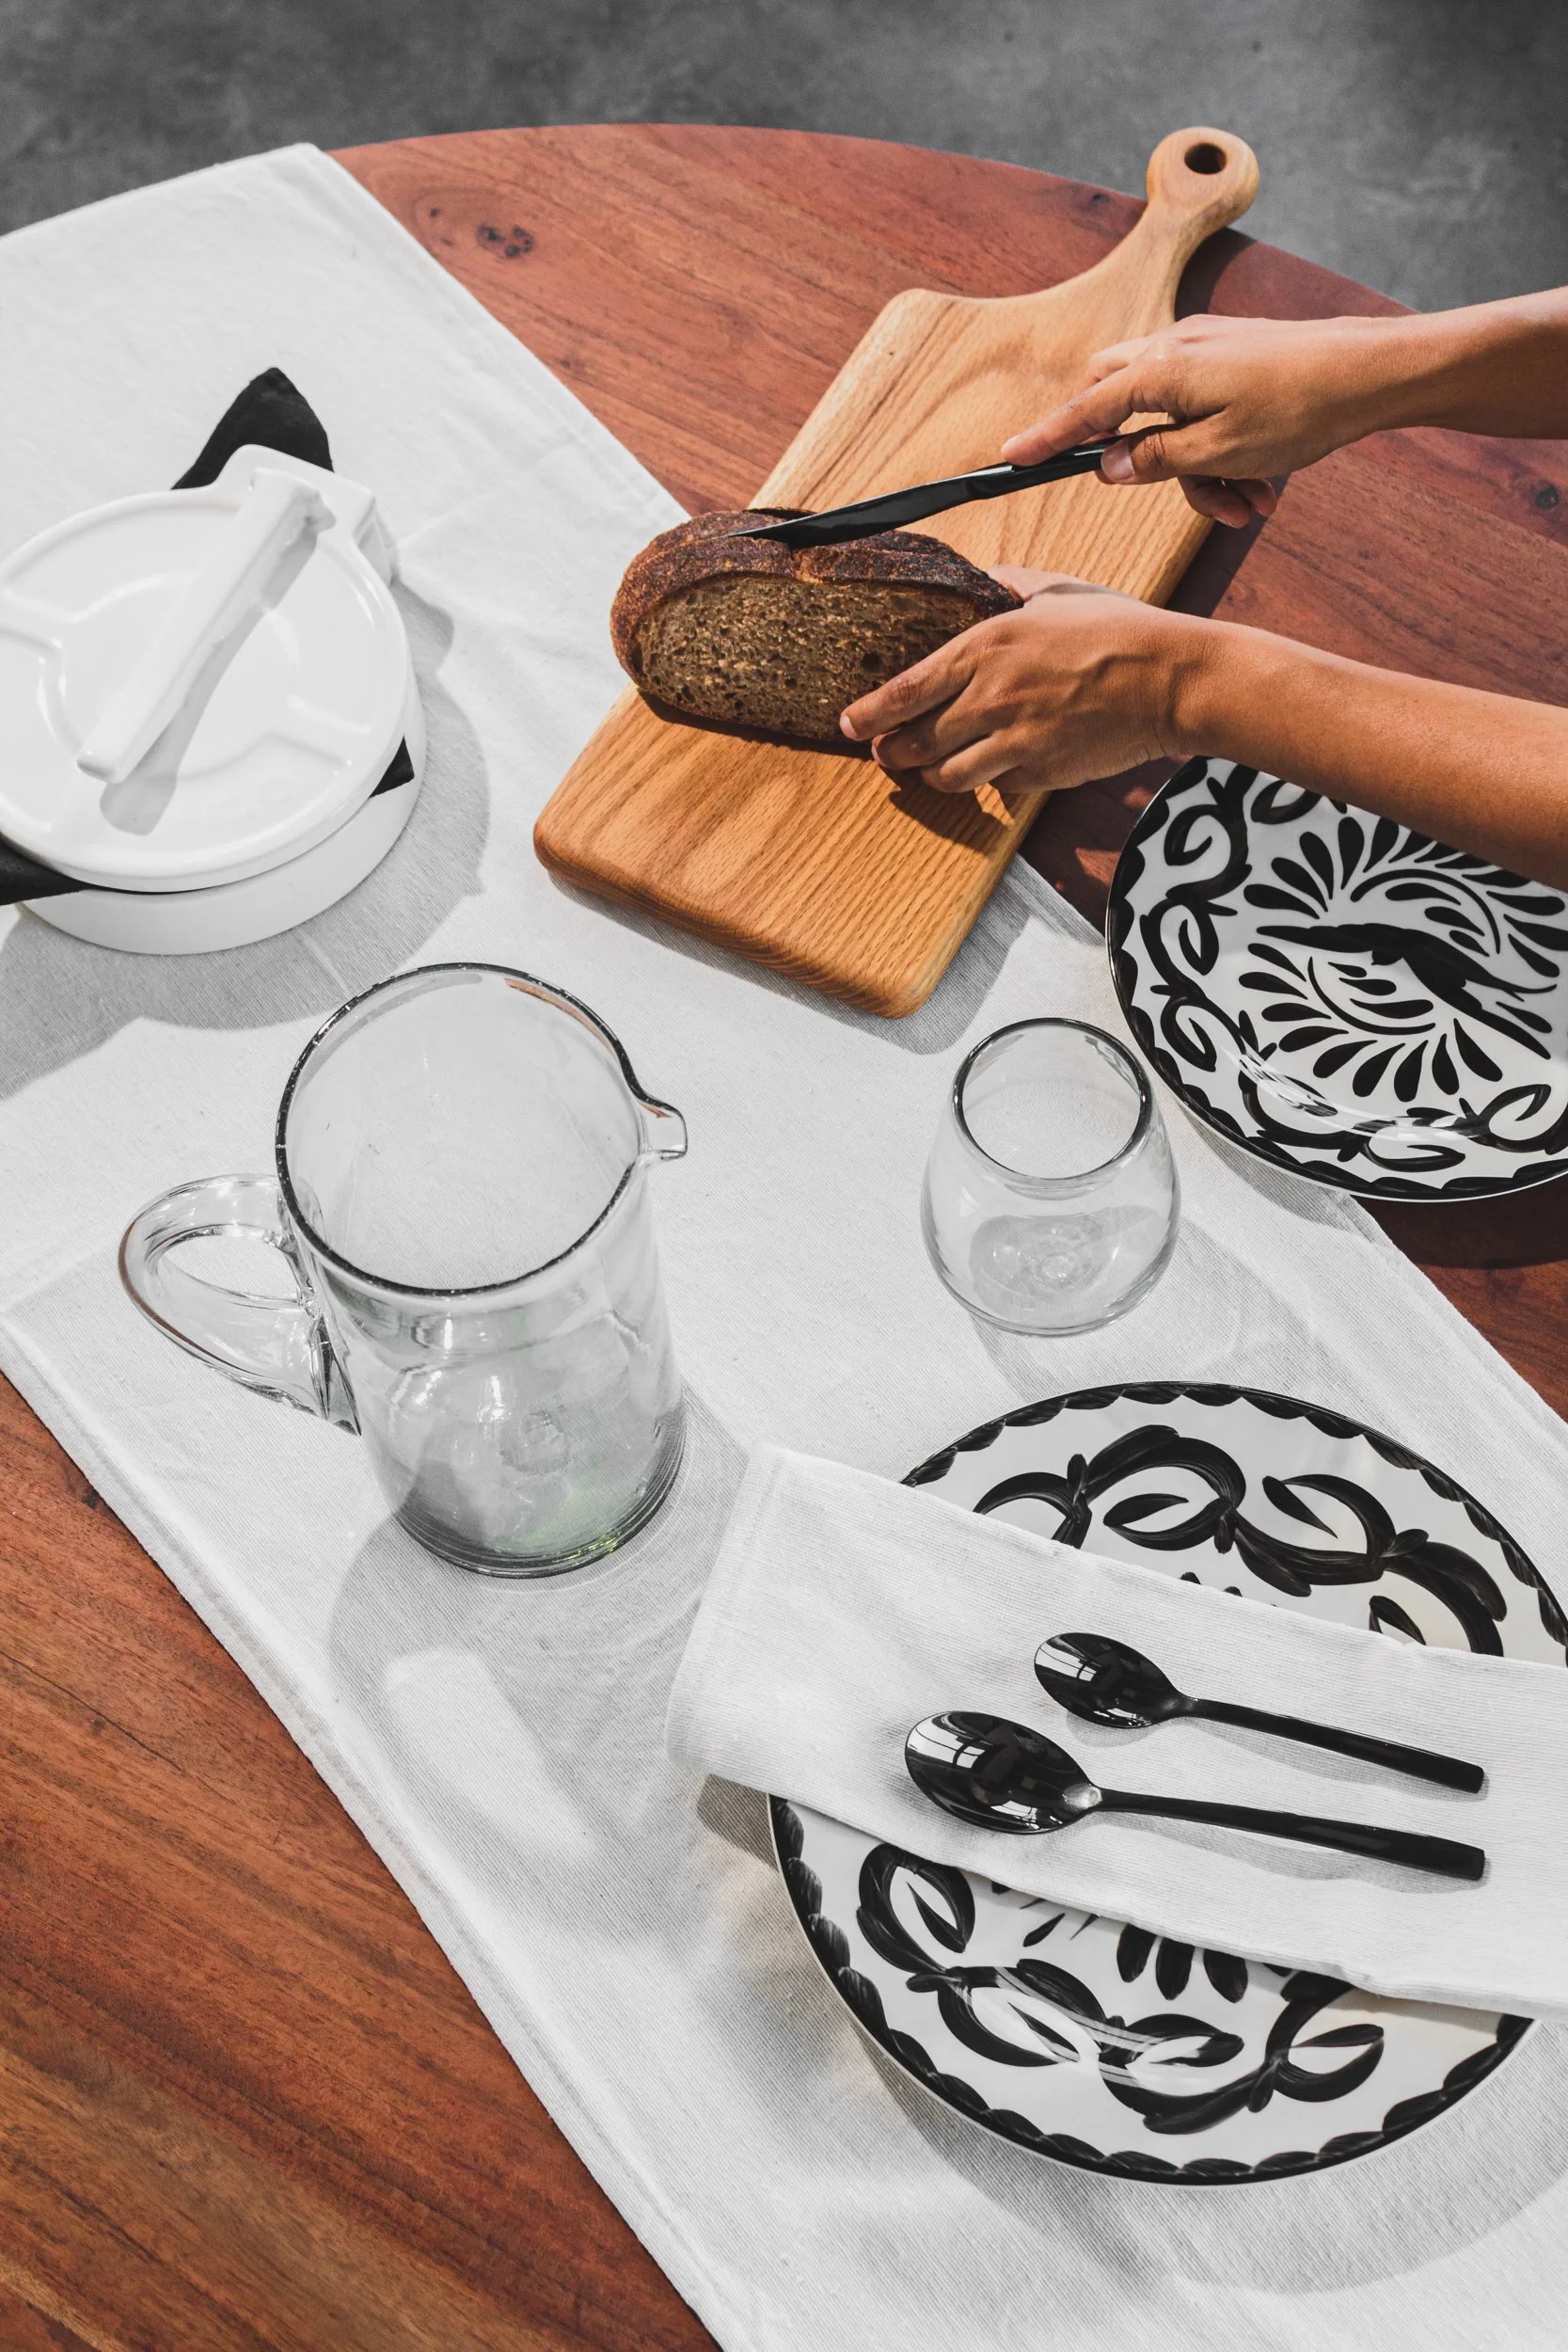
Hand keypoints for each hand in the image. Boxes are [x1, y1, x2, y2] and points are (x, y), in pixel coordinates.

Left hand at [839, 571, 1211, 797]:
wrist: (1168, 679)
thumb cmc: (1117, 630)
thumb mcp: (1055, 592)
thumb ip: (1008, 588)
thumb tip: (983, 582)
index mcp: (986, 647)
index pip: (905, 690)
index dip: (869, 714)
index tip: (849, 724)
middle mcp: (991, 698)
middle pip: (914, 743)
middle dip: (891, 753)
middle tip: (884, 753)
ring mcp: (1014, 741)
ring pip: (946, 775)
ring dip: (933, 773)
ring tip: (932, 765)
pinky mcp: (1040, 773)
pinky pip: (997, 785)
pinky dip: (990, 779)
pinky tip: (996, 765)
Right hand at [1000, 312, 1404, 526]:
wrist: (1371, 372)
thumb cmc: (1298, 409)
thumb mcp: (1218, 452)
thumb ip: (1154, 460)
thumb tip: (1107, 465)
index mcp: (1161, 371)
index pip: (1085, 411)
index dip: (1046, 439)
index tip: (1009, 459)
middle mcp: (1174, 346)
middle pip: (1119, 400)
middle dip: (1138, 454)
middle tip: (1175, 487)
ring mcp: (1204, 347)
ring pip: (1167, 415)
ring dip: (1199, 471)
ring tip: (1247, 504)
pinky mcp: (1232, 355)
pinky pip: (1202, 407)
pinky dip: (1221, 450)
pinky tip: (1262, 483)